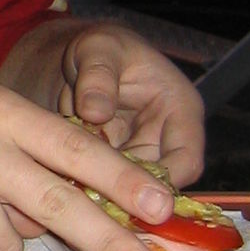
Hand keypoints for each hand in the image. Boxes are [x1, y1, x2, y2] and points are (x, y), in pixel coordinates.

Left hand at [48, 21, 204, 187]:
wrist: (78, 59)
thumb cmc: (100, 48)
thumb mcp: (98, 48)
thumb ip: (98, 75)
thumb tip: (95, 111)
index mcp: (181, 110)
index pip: (186, 161)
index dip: (162, 184)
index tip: (125, 194)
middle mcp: (166, 140)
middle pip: (158, 186)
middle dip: (127, 198)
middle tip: (90, 202)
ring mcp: (139, 156)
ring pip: (130, 193)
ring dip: (104, 199)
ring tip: (72, 199)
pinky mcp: (114, 166)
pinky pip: (105, 189)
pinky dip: (86, 192)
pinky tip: (62, 195)